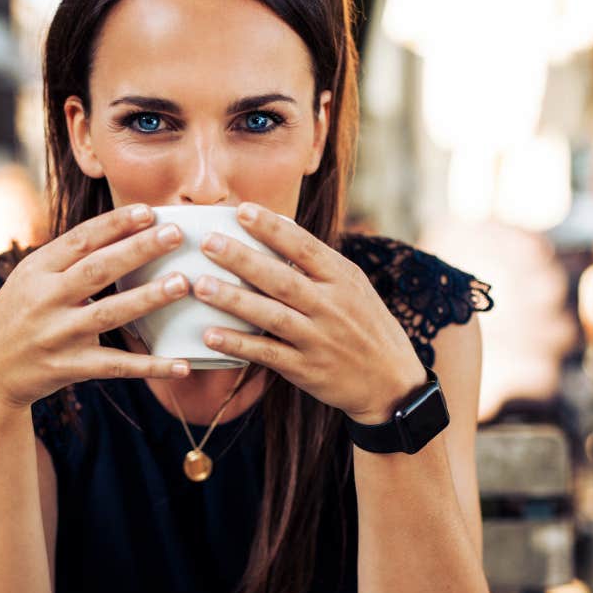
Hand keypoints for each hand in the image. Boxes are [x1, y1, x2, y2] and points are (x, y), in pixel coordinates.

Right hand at [0, 204, 192, 415]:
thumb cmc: (17, 315)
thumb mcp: (30, 278)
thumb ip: (67, 258)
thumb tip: (121, 228)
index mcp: (36, 270)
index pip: (80, 240)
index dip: (115, 224)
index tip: (149, 211)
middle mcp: (45, 299)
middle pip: (98, 270)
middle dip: (138, 250)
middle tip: (175, 234)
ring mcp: (58, 335)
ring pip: (109, 314)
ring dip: (147, 299)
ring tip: (181, 284)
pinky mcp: (70, 368)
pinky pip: (116, 365)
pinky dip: (150, 366)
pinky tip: (182, 364)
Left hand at [191, 202, 427, 423]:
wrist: (392, 382)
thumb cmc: (365, 325)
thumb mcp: (354, 287)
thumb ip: (319, 265)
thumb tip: (277, 230)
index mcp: (342, 279)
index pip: (304, 246)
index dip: (273, 228)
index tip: (243, 210)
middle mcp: (331, 306)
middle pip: (281, 278)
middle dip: (242, 259)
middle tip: (208, 243)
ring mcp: (319, 339)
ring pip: (271, 315)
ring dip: (233, 300)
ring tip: (200, 285)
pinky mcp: (307, 369)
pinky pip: (267, 354)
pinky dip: (239, 344)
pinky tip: (210, 334)